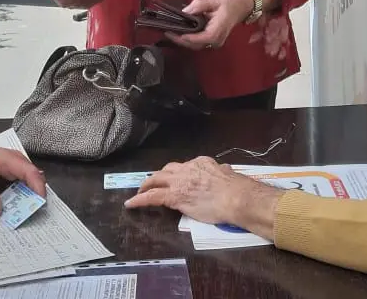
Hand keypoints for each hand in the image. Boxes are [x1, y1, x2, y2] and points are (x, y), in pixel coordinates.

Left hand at [0, 141, 45, 217]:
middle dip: (35, 192)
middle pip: (32, 175)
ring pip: (28, 177)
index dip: (38, 187)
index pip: (30, 172)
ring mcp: (12, 162)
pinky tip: (15, 202)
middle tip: (33, 209)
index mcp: (6, 159)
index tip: (40, 201)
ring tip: (25, 208)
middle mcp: (13, 158)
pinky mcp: (9, 167)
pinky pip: (20, 178)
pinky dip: (21, 190)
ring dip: (28, 192)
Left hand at [124, 156, 281, 236]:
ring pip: (156, 179)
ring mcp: (178, 182)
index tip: (179, 179)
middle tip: (153, 182)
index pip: (185, 166)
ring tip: (139, 191)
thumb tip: (226, 170)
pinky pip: (152, 197)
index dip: (179, 173)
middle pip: (167, 170)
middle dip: (159, 176)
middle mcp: (187, 169)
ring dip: (146, 185)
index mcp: (200, 162)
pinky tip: (131, 203)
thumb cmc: (235, 188)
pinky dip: (139, 199)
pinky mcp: (173, 196)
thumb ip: (223, 172)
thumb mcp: (227, 173)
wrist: (234, 196)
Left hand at [166, 0, 252, 49]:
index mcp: (219, 29)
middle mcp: (217, 39)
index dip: (189, 38)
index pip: (204, 38)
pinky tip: (178, 32)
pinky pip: (197, 43)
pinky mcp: (211, 41)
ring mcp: (214, 42)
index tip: (175, 33)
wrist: (241, 5)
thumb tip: (186, 11)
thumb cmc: (229, 1)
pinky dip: (187, 39)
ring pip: (195, 45)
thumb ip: (200, 5)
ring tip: (169, 32)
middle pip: (196, 44)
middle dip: (180, 40)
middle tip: (167, 32)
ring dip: (182, 41)